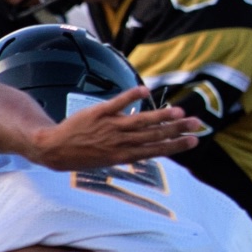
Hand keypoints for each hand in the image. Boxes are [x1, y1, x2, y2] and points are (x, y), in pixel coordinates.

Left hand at [25, 88, 199, 169]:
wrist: (54, 149)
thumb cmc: (82, 156)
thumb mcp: (108, 160)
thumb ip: (130, 152)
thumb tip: (150, 147)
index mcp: (125, 155)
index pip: (157, 149)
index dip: (177, 144)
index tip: (194, 140)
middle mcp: (121, 141)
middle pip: (155, 134)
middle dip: (178, 129)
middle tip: (196, 123)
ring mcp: (111, 126)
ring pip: (141, 120)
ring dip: (162, 115)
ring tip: (180, 111)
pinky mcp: (99, 112)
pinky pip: (118, 103)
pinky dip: (132, 96)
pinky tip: (145, 90)